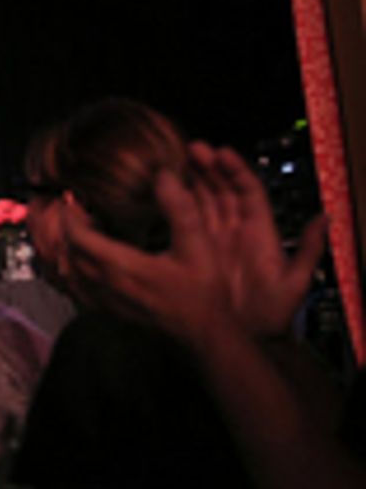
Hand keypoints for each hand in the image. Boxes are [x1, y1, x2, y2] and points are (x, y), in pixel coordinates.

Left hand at [63, 168, 231, 346]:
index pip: (80, 239)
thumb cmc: (204, 290)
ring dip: (67, 254)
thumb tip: (163, 175)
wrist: (208, 331)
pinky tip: (82, 267)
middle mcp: (108, 286)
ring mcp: (109, 303)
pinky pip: (80, 293)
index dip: (71, 217)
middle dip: (66, 232)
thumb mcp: (197, 244)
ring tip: (75, 235)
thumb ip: (179, 209)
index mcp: (122, 267)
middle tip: (73, 213)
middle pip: (70, 256)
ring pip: (71, 277)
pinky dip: (73, 277)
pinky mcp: (115, 312)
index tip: (71, 200)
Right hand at [184, 142, 325, 338]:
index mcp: (260, 231)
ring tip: (175, 161)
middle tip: (190, 148)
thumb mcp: (294, 283)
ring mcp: (212, 240)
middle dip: (207, 167)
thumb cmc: (270, 314)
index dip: (235, 170)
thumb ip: (310, 251)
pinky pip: (183, 225)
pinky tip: (162, 194)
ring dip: (189, 180)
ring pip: (201, 202)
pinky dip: (174, 207)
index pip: (248, 191)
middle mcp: (235, 230)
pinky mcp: (193, 253)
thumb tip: (326, 218)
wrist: (246, 340)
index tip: (221, 152)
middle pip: (221, 190)